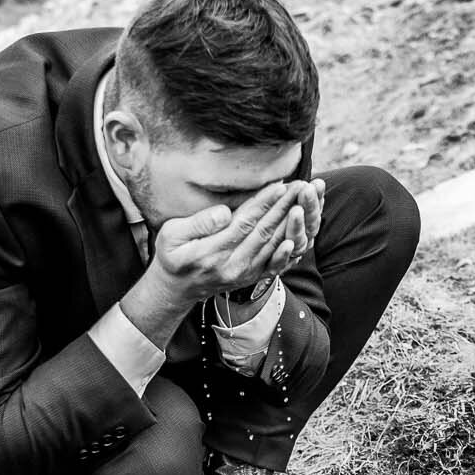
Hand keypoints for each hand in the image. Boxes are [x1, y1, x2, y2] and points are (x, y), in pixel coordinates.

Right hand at [153, 181, 309, 302]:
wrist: (176, 289)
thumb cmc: (171, 255)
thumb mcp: (170, 235)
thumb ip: (198, 224)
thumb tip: (224, 213)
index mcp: (212, 251)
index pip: (245, 222)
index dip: (264, 203)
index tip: (280, 184)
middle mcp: (232, 265)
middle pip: (265, 232)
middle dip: (284, 206)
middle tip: (301, 185)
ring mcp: (244, 273)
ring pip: (274, 245)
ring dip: (291, 221)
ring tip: (304, 200)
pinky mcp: (252, 277)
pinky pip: (276, 262)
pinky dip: (290, 248)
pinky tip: (302, 233)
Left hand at [267, 178, 324, 281]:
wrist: (243, 265)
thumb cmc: (258, 228)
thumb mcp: (270, 209)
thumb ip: (279, 196)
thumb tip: (286, 180)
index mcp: (302, 225)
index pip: (312, 210)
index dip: (316, 198)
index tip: (318, 183)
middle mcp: (299, 240)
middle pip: (309, 224)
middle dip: (309, 206)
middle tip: (307, 190)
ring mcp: (288, 256)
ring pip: (297, 242)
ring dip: (297, 226)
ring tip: (296, 211)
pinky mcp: (271, 270)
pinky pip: (278, 264)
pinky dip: (283, 255)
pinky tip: (287, 245)